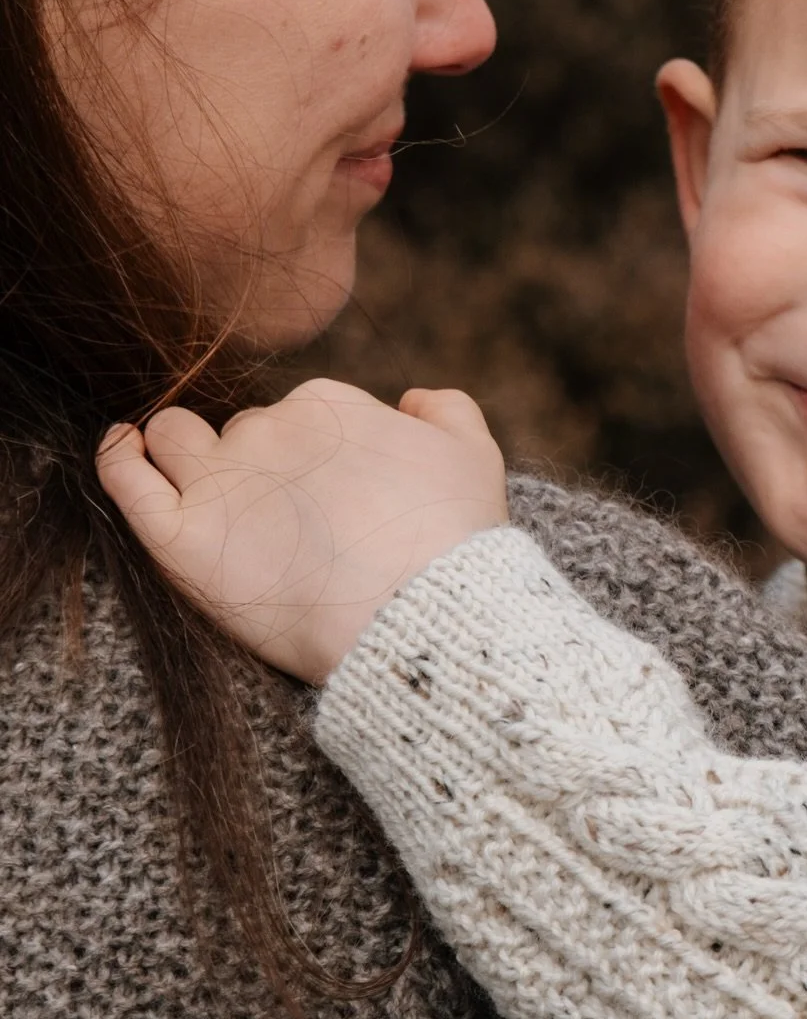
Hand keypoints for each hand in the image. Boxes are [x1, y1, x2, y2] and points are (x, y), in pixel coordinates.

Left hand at [97, 379, 507, 682]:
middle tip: (287, 523)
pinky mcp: (183, 537)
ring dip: (182, 451)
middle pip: (244, 431)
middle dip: (259, 464)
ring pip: (177, 439)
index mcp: (331, 404)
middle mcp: (272, 426)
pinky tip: (122, 450)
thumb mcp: (476, 455)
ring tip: (198, 486)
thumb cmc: (457, 545)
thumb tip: (409, 398)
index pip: (303, 416)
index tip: (331, 500)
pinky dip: (118, 457)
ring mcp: (223, 479)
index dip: (316, 457)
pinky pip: (125, 477)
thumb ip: (444, 409)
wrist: (421, 620)